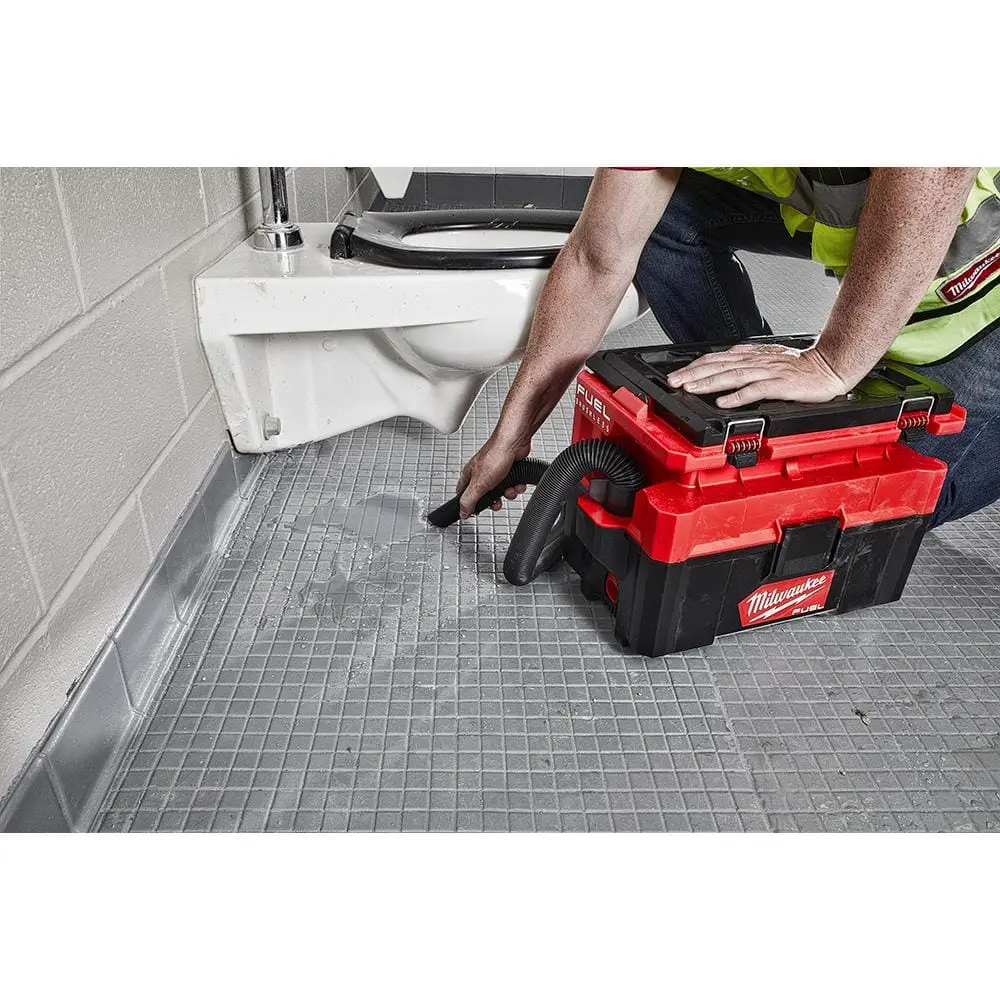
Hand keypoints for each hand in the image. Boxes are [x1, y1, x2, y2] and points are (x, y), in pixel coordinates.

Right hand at [456, 433, 530, 519]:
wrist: (515, 442)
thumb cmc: (496, 454)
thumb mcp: (479, 484)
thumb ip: (469, 500)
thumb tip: (462, 513)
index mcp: (470, 475)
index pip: (463, 494)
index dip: (469, 504)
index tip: (476, 511)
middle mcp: (481, 472)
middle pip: (485, 495)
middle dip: (494, 501)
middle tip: (497, 503)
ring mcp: (496, 471)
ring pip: (501, 491)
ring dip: (508, 493)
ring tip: (510, 489)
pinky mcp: (509, 469)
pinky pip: (512, 484)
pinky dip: (516, 485)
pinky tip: (518, 482)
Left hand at [666, 342, 849, 406]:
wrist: (829, 367)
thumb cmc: (799, 367)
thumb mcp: (766, 359)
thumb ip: (744, 363)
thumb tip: (721, 367)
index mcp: (751, 355)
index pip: (716, 358)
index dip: (694, 366)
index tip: (677, 375)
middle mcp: (755, 361)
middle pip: (718, 366)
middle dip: (693, 374)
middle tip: (674, 382)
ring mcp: (767, 372)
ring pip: (732, 375)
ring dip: (709, 382)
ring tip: (691, 389)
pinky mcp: (780, 384)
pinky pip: (755, 390)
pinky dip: (738, 396)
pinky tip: (723, 402)